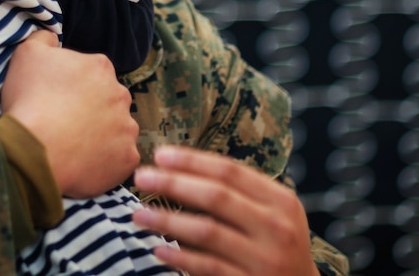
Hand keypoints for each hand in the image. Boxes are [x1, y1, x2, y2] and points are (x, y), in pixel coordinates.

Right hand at [0, 31, 138, 197]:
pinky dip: (106, 161)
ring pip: (117, 129)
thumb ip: (44, 38)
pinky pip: (120, 158)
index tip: (57, 97)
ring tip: (73, 146)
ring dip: (101, 135)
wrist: (35, 151)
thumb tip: (53, 37)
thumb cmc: (30, 100)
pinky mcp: (127, 158)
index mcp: (100, 67)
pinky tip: (83, 162)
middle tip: (64, 122)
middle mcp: (121, 95)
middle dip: (91, 109)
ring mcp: (127, 128)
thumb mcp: (27, 53)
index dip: (74, 85)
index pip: (92, 72)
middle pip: (108, 100)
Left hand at [132, 146, 318, 275]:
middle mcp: (276, 227)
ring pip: (208, 232)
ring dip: (167, 221)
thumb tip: (183, 166)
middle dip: (173, 183)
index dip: (192, 160)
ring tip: (138, 215)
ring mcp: (264, 259)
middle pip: (216, 196)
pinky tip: (159, 249)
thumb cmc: (278, 244)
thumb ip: (241, 191)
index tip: (160, 155)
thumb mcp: (274, 212)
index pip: (230, 171)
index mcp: (280, 200)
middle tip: (141, 177)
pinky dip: (181, 257)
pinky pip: (208, 267)